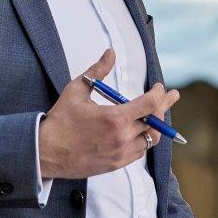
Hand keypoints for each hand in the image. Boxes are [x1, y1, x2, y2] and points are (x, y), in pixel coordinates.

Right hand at [38, 48, 178, 178]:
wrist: (45, 153)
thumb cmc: (60, 121)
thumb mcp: (76, 90)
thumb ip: (97, 71)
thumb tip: (110, 53)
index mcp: (115, 118)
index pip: (150, 105)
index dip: (159, 94)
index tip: (158, 87)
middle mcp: (122, 138)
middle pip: (155, 121)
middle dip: (164, 106)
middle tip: (171, 96)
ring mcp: (120, 153)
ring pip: (150, 139)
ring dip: (155, 125)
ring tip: (158, 114)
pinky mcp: (116, 164)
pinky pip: (139, 152)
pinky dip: (143, 140)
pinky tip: (142, 132)